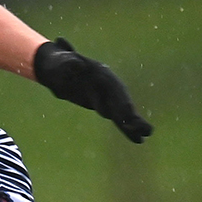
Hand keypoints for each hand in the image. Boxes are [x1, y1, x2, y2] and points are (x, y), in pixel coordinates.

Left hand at [33, 38, 152, 142]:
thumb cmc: (58, 63)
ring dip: (134, 124)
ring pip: (123, 112)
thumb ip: (69, 62)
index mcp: (102, 74)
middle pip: (123, 102)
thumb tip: (76, 65)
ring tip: (146, 135)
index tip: (128, 113)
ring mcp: (108, 96)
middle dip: (132, 115)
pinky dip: (127, 129)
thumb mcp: (61, 61)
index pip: (115, 90)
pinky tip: (138, 139)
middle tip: (144, 129)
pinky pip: (117, 118)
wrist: (56, 69)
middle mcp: (109, 86)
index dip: (121, 102)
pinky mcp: (104, 105)